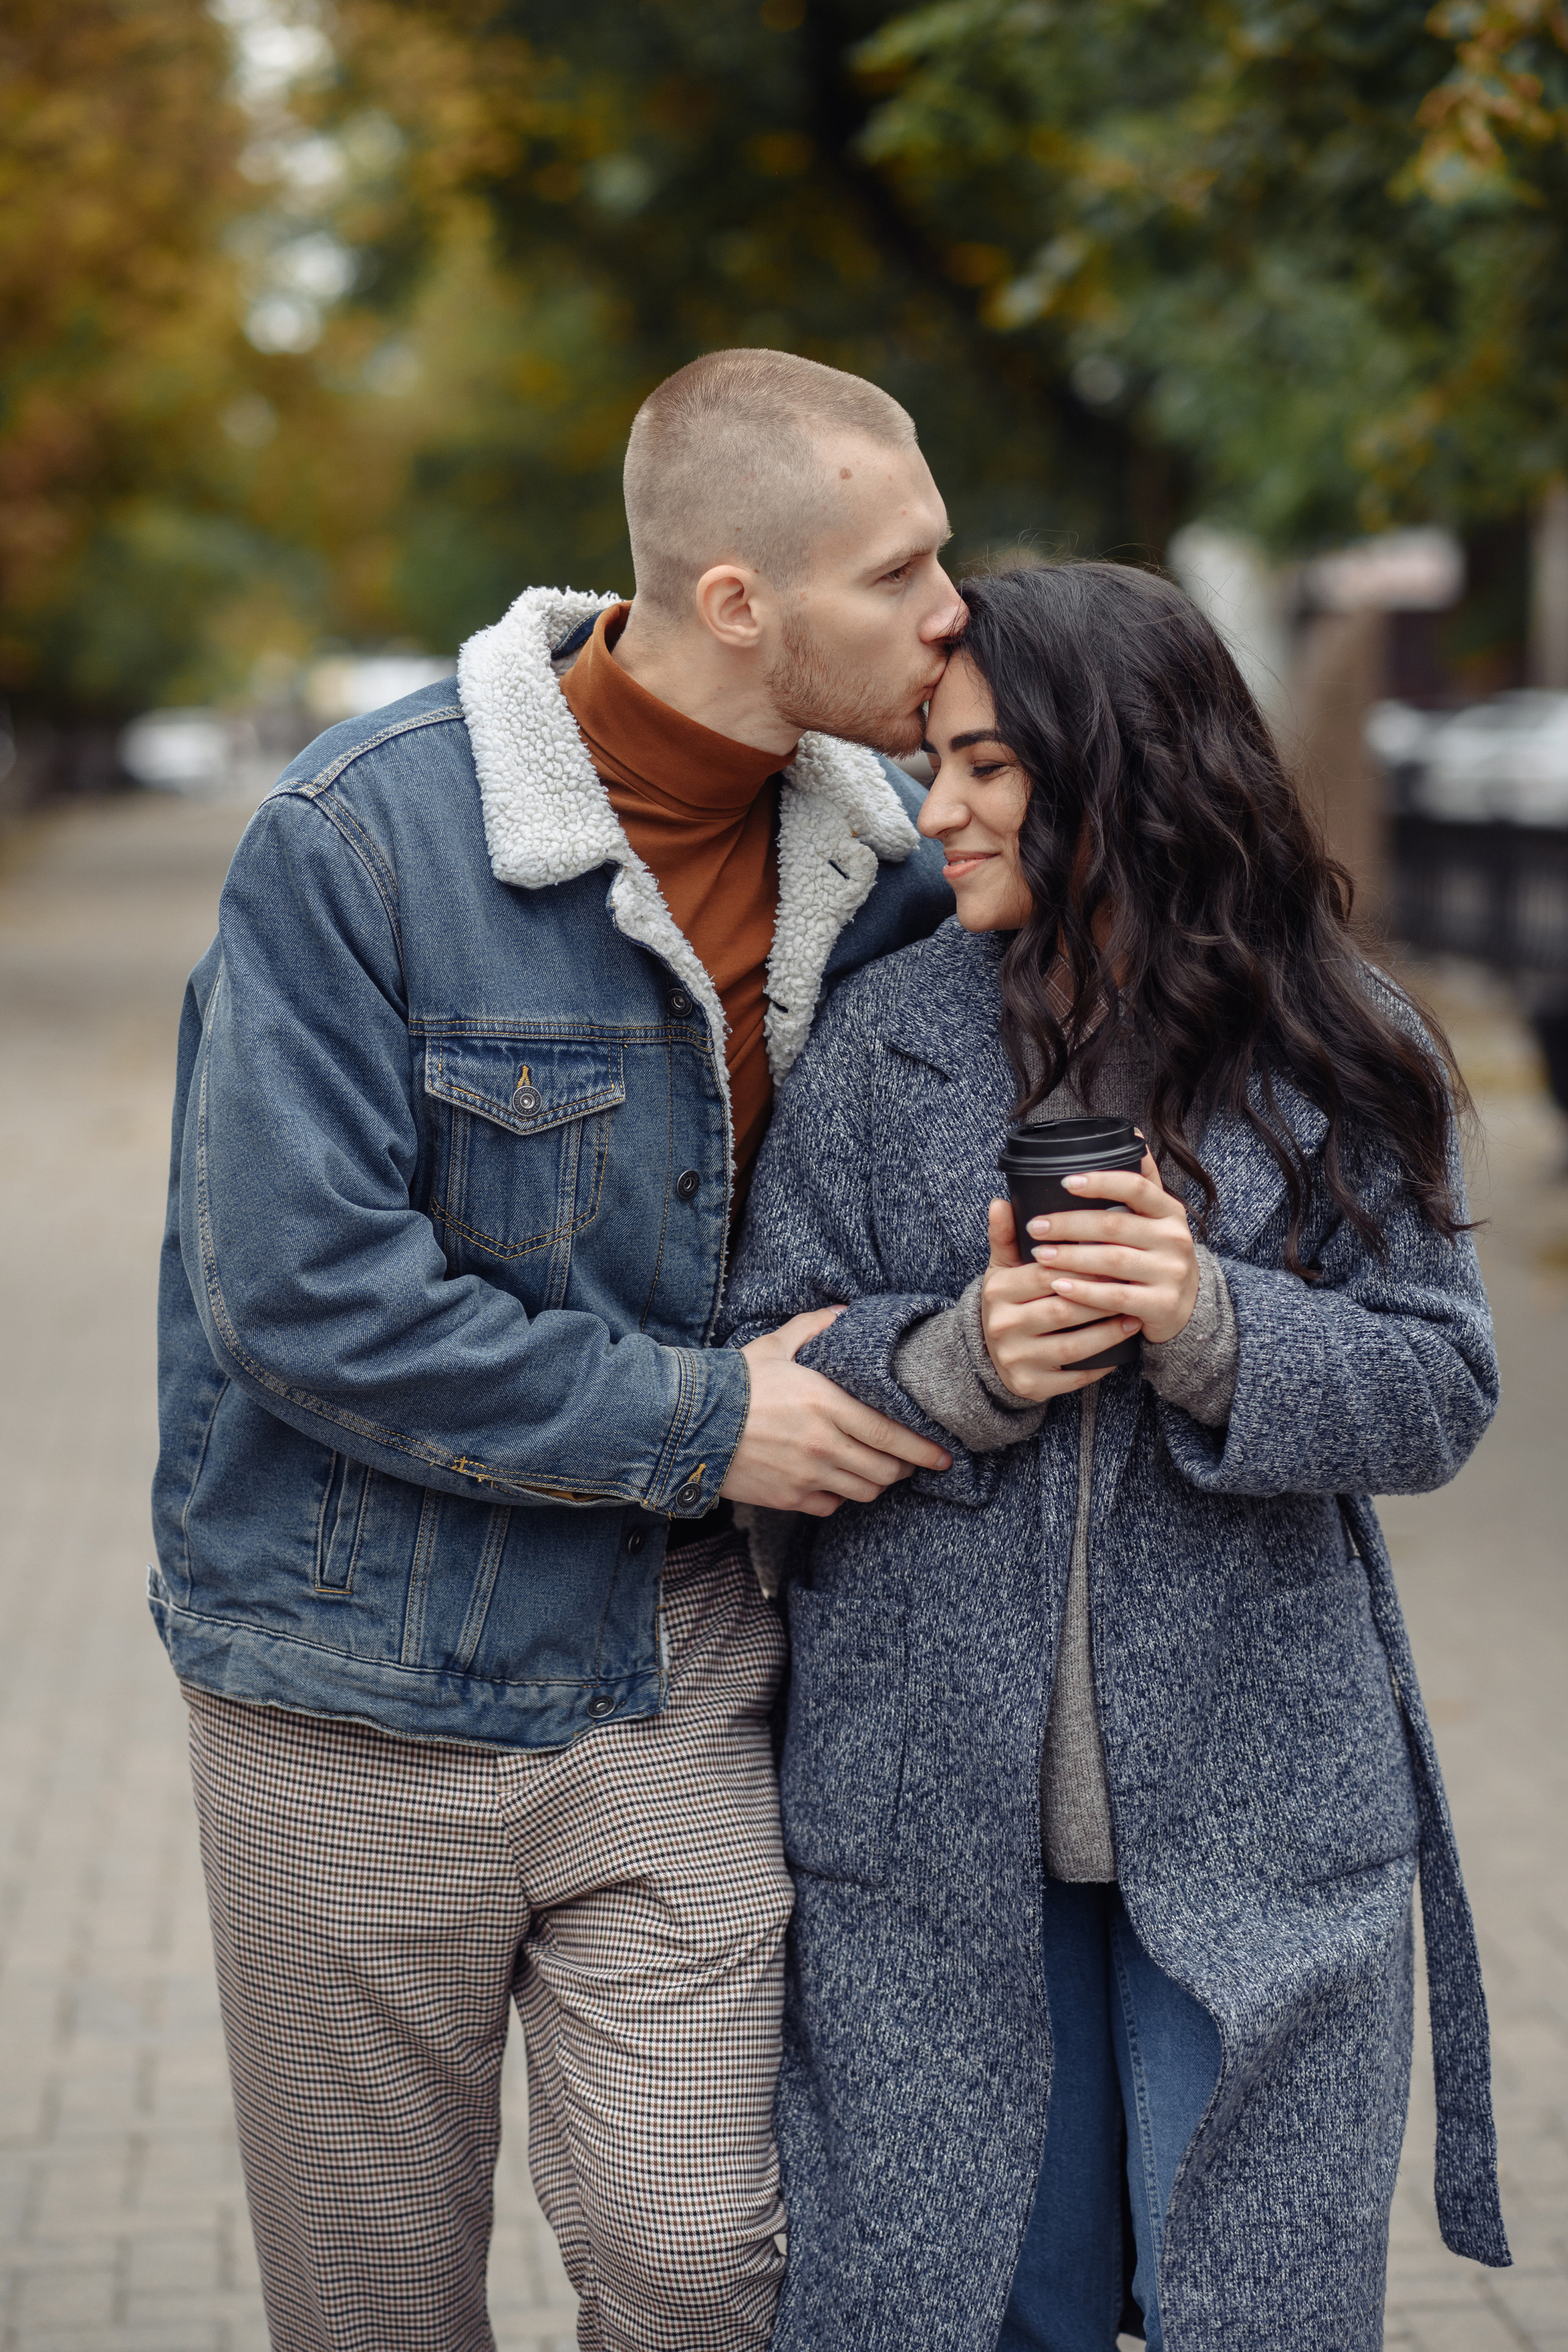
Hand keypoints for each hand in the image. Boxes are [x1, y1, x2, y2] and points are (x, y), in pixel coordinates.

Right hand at [721, 1307, 952, 1516]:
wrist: (686, 1421)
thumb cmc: (736, 1381)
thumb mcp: (776, 1344)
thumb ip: (816, 1326)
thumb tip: (845, 1313)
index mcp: (827, 1403)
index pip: (892, 1433)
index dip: (923, 1449)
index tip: (942, 1455)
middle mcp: (823, 1444)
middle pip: (885, 1469)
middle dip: (904, 1467)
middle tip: (908, 1461)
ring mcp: (807, 1475)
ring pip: (863, 1491)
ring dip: (875, 1482)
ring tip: (875, 1470)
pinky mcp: (789, 1497)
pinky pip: (832, 1505)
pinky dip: (839, 1496)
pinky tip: (835, 1480)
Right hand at [981, 1201, 1138, 1401]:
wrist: (992, 1356)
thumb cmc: (1009, 1303)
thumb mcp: (1002, 1269)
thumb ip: (1004, 1236)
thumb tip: (1000, 1201)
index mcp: (997, 1292)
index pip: (1046, 1275)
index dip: (1083, 1267)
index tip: (1115, 1257)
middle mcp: (1002, 1327)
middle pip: (1062, 1311)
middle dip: (1101, 1300)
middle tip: (1134, 1287)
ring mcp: (1016, 1359)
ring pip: (1072, 1346)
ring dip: (1107, 1332)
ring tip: (1133, 1315)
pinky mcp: (1031, 1386)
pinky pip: (1074, 1377)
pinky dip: (1101, 1363)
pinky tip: (1122, 1348)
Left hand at [1023, 1149, 1198, 1345]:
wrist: (1188, 1306)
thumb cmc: (1158, 1254)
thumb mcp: (1158, 1217)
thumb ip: (1143, 1181)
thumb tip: (1131, 1133)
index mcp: (1170, 1211)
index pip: (1135, 1187)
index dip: (1100, 1182)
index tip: (1065, 1182)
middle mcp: (1175, 1238)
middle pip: (1114, 1225)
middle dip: (1069, 1224)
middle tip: (1035, 1226)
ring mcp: (1171, 1273)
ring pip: (1112, 1260)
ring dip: (1070, 1257)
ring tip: (1039, 1254)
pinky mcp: (1162, 1305)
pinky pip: (1115, 1295)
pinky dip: (1084, 1291)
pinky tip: (1058, 1287)